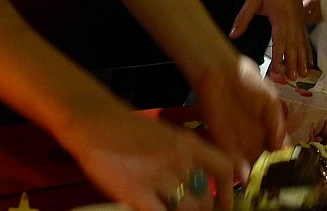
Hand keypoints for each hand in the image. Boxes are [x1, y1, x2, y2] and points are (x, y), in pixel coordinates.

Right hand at [71, 110, 234, 210]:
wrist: (98, 124)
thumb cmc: (131, 131)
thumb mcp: (167, 137)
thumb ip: (184, 158)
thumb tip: (196, 185)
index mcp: (189, 144)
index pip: (223, 169)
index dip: (228, 192)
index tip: (225, 206)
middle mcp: (179, 160)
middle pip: (205, 199)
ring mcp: (159, 177)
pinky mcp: (137, 192)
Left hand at [191, 55, 287, 182]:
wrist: (220, 73)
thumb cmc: (249, 82)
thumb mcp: (271, 101)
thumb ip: (277, 125)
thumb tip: (284, 149)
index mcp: (269, 128)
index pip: (279, 150)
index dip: (285, 162)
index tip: (291, 175)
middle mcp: (255, 138)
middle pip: (264, 161)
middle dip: (269, 174)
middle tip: (275, 186)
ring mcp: (238, 142)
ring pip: (249, 164)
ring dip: (254, 176)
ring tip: (262, 187)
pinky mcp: (221, 142)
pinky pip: (231, 160)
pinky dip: (238, 171)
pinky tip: (246, 179)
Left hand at [229, 0, 312, 79]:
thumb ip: (244, 16)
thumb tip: (233, 34)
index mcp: (281, 17)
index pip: (280, 41)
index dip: (279, 58)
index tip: (277, 73)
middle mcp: (293, 21)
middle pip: (293, 46)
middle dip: (292, 63)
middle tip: (291, 80)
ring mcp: (299, 22)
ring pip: (301, 44)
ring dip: (301, 60)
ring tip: (302, 76)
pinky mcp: (302, 21)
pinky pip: (306, 39)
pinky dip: (307, 52)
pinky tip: (308, 63)